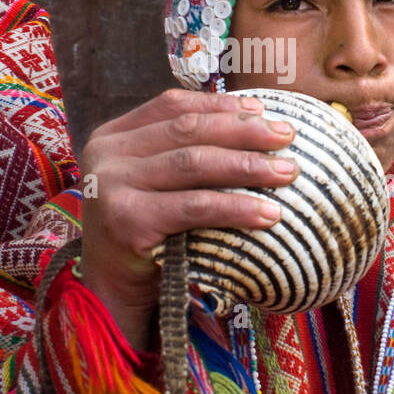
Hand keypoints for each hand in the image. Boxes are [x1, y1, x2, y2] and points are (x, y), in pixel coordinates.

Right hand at [78, 89, 299, 348]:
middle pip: (187, 131)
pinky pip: (194, 207)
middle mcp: (106, 154)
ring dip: (247, 166)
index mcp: (113, 135)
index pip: (171, 106)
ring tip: (287, 172)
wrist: (112, 288)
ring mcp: (112, 186)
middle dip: (243, 131)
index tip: (262, 110)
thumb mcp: (155, 180)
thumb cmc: (148, 230)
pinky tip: (268, 213)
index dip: (219, 105)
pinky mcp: (128, 221)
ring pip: (194, 164)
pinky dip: (236, 208)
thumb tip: (257, 119)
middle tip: (287, 136)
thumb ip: (183, 149)